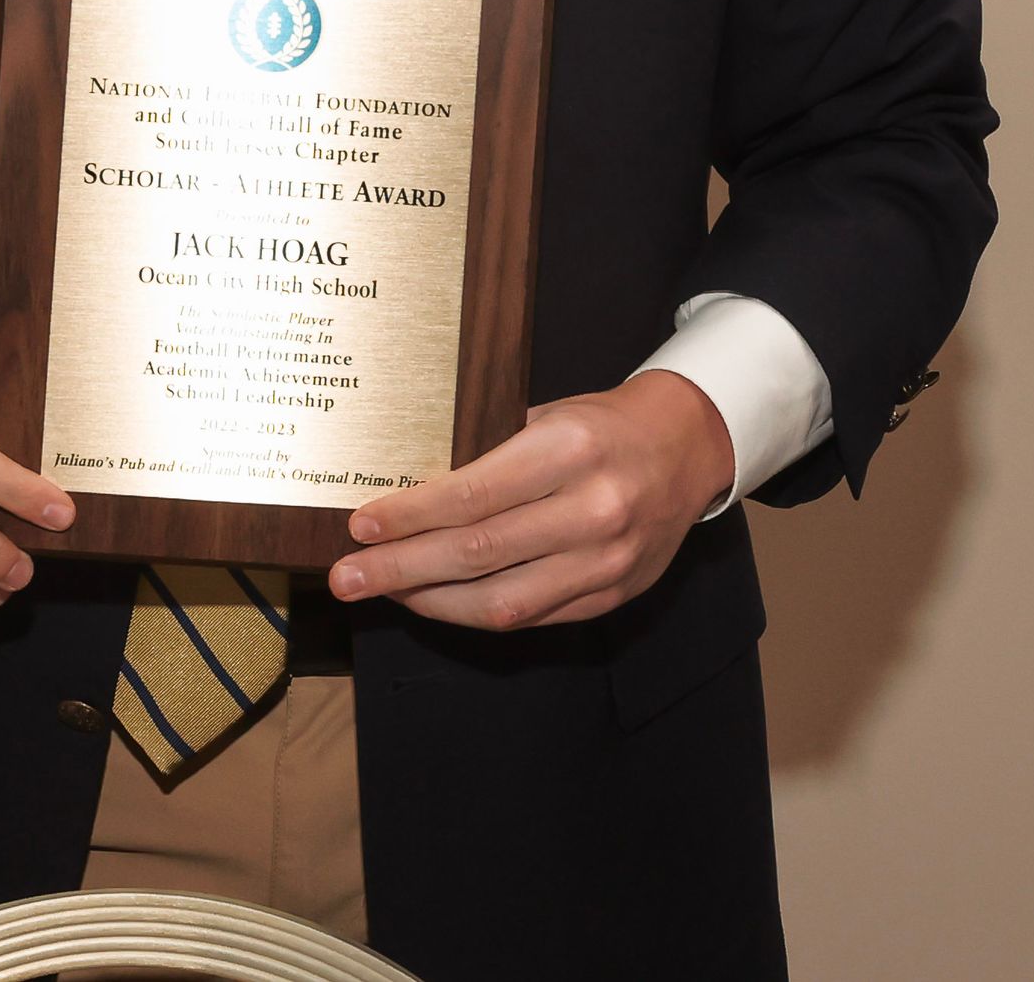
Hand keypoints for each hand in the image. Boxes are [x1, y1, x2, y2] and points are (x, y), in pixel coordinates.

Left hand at [326, 370, 735, 629]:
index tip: (361, 526)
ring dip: (431, 602)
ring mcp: (606, 562)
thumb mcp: (547, 413)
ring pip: (501, 602)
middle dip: (401, 569)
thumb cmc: (601, 423)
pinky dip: (476, 614)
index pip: (473, 495)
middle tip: (347, 576)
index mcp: (569, 450)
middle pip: (478, 553)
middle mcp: (591, 510)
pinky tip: (437, 602)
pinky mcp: (612, 596)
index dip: (411, 517)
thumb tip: (407, 483)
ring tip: (383, 592)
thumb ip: (489, 449)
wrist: (686, 446)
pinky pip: (531, 619)